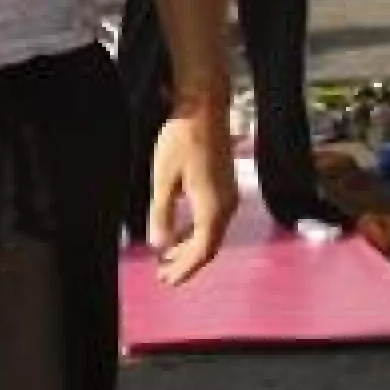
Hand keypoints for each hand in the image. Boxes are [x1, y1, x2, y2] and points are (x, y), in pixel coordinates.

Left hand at [147, 104, 237, 285]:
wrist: (204, 107)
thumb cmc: (181, 139)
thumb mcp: (163, 179)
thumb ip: (161, 214)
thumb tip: (160, 245)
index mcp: (213, 207)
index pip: (202, 251)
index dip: (184, 270)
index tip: (166, 281)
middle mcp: (227, 205)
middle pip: (209, 246)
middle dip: (186, 263)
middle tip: (164, 276)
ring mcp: (228, 195)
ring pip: (211, 233)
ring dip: (190, 247)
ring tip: (168, 258)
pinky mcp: (225, 185)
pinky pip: (212, 218)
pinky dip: (195, 231)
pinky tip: (179, 232)